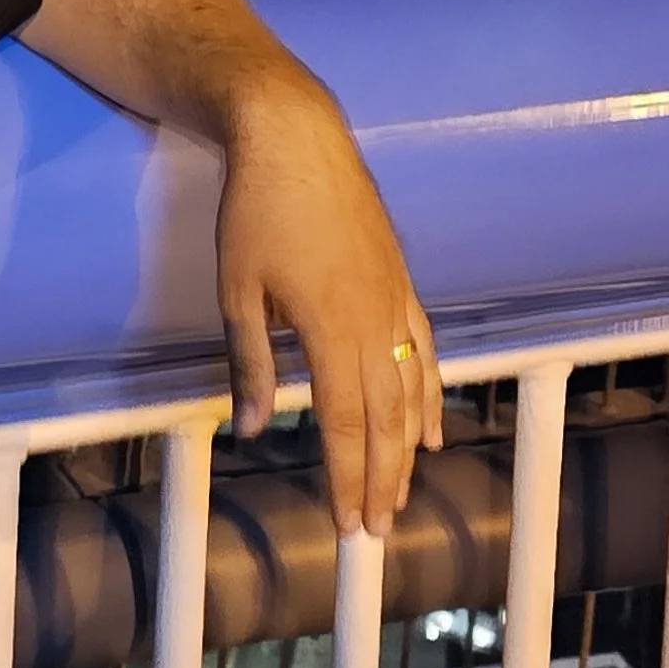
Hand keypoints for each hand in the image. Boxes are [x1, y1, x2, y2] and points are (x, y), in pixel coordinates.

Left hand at [214, 68, 442, 534]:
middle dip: (382, 478)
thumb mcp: (237, 291)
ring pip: (412, 391)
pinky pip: (424, 351)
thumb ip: (250, 364)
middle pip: (386, 419)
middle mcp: (374, 322)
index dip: (348, 477)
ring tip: (403, 493)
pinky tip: (431, 428)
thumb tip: (250, 428)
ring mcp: (394, 300)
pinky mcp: (401, 281)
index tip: (349, 523)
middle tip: (377, 530)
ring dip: (409, 448)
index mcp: (330, 330)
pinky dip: (431, 395)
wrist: (294, 137)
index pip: (344, 423)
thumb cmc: (255, 211)